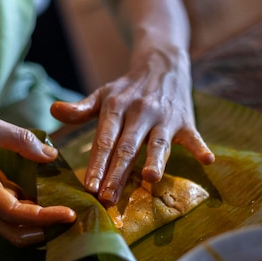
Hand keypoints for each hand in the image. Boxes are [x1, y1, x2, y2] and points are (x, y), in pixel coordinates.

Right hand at [0, 113, 75, 246]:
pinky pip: (12, 217)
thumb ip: (20, 140)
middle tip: (73, 217)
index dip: (44, 217)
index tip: (69, 213)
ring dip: (41, 225)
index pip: (15, 213)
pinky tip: (51, 200)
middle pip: (17, 234)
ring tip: (67, 210)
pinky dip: (33, 215)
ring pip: (15, 230)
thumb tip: (51, 155)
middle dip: (46, 230)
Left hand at [50, 48, 214, 206]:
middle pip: (127, 147)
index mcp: (116, 107)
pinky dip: (200, 147)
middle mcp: (140, 112)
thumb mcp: (103, 94)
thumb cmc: (128, 88)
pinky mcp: (185, 120)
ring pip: (158, 142)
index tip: (89, 188)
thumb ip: (81, 109)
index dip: (96, 164)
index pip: (104, 140)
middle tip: (108, 198)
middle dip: (117, 173)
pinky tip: (208, 160)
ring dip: (156, 159)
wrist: (163, 62)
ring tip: (151, 178)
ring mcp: (164, 117)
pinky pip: (194, 136)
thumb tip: (54, 112)